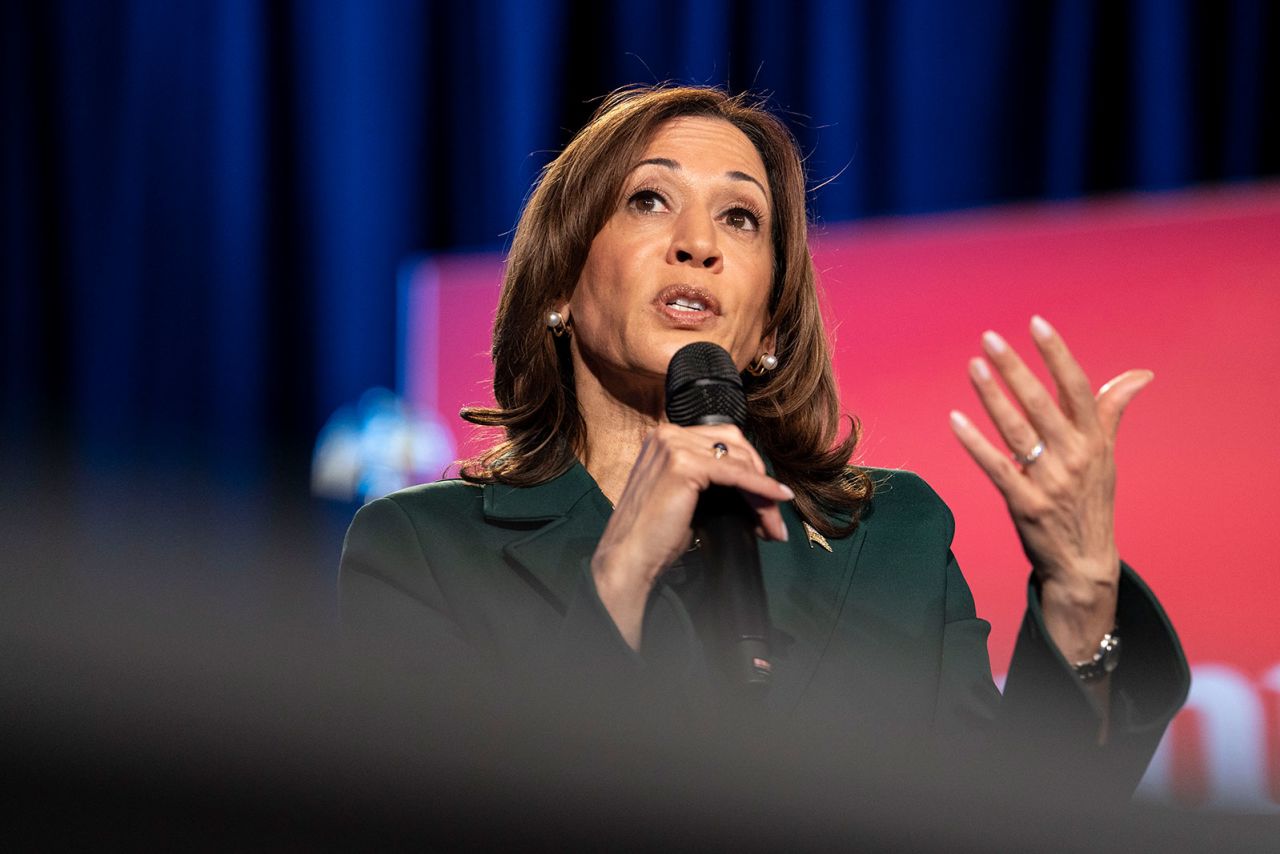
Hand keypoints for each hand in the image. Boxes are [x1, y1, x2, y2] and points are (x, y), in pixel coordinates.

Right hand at [591, 423, 792, 648]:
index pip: (723, 442)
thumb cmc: (654, 535)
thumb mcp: (687, 497)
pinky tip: (776, 498)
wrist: (628, 558)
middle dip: (761, 480)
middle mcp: (667, 434)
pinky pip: (735, 473)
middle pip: (735, 447)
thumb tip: (756, 487)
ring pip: (739, 462)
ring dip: (763, 493)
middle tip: (774, 516)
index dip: (751, 469)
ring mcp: (673, 445)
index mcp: (666, 438)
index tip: (769, 499)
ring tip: (773, 524)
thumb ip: (714, 481)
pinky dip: (761, 487)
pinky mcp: (683, 464)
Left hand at [948, 315, 1153, 662]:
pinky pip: (996, 467)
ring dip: (993, 397)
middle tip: (990, 338)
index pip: (1077, 388)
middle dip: (1015, 368)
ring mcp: (1050, 482)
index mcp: (1094, 441)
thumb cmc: (1091, 501)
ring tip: (974, 367)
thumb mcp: (1106, 456)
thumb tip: (1140, 374)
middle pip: (1042, 404)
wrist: (1085, 563)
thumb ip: (1111, 411)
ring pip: (1016, 431)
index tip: (1037, 323)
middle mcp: (1075, 457)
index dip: (1057, 354)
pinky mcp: (1025, 504)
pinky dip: (975, 443)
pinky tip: (956, 420)